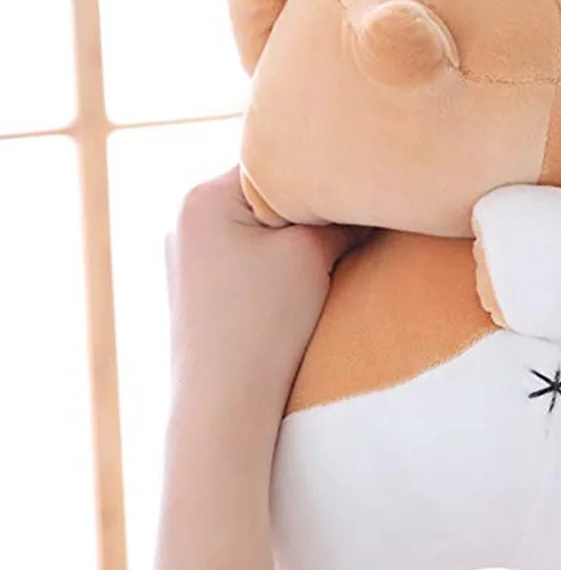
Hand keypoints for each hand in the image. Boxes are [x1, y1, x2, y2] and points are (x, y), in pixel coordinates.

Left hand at [166, 168, 361, 434]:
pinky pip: (244, 257)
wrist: (224, 404)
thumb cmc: (264, 324)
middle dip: (307, 208)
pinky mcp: (195, 289)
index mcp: (202, 197)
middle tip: (351, 216)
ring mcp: (185, 256)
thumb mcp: (311, 255)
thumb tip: (367, 197)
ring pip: (257, 228)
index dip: (322, 174)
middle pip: (265, 195)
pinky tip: (297, 283)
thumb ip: (339, 216)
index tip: (359, 184)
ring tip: (326, 254)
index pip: (275, 164)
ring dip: (292, 237)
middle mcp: (184, 218)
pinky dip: (273, 262)